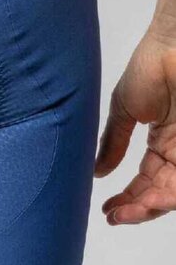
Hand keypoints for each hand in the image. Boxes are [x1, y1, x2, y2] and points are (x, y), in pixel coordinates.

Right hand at [95, 16, 175, 225]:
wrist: (172, 47)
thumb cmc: (149, 68)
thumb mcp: (124, 108)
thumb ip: (113, 141)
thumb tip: (97, 171)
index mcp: (160, 144)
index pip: (145, 181)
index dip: (128, 199)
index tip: (107, 210)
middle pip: (159, 193)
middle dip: (138, 209)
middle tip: (115, 216)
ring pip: (173, 193)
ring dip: (149, 208)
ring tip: (127, 213)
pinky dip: (167, 197)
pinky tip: (147, 201)